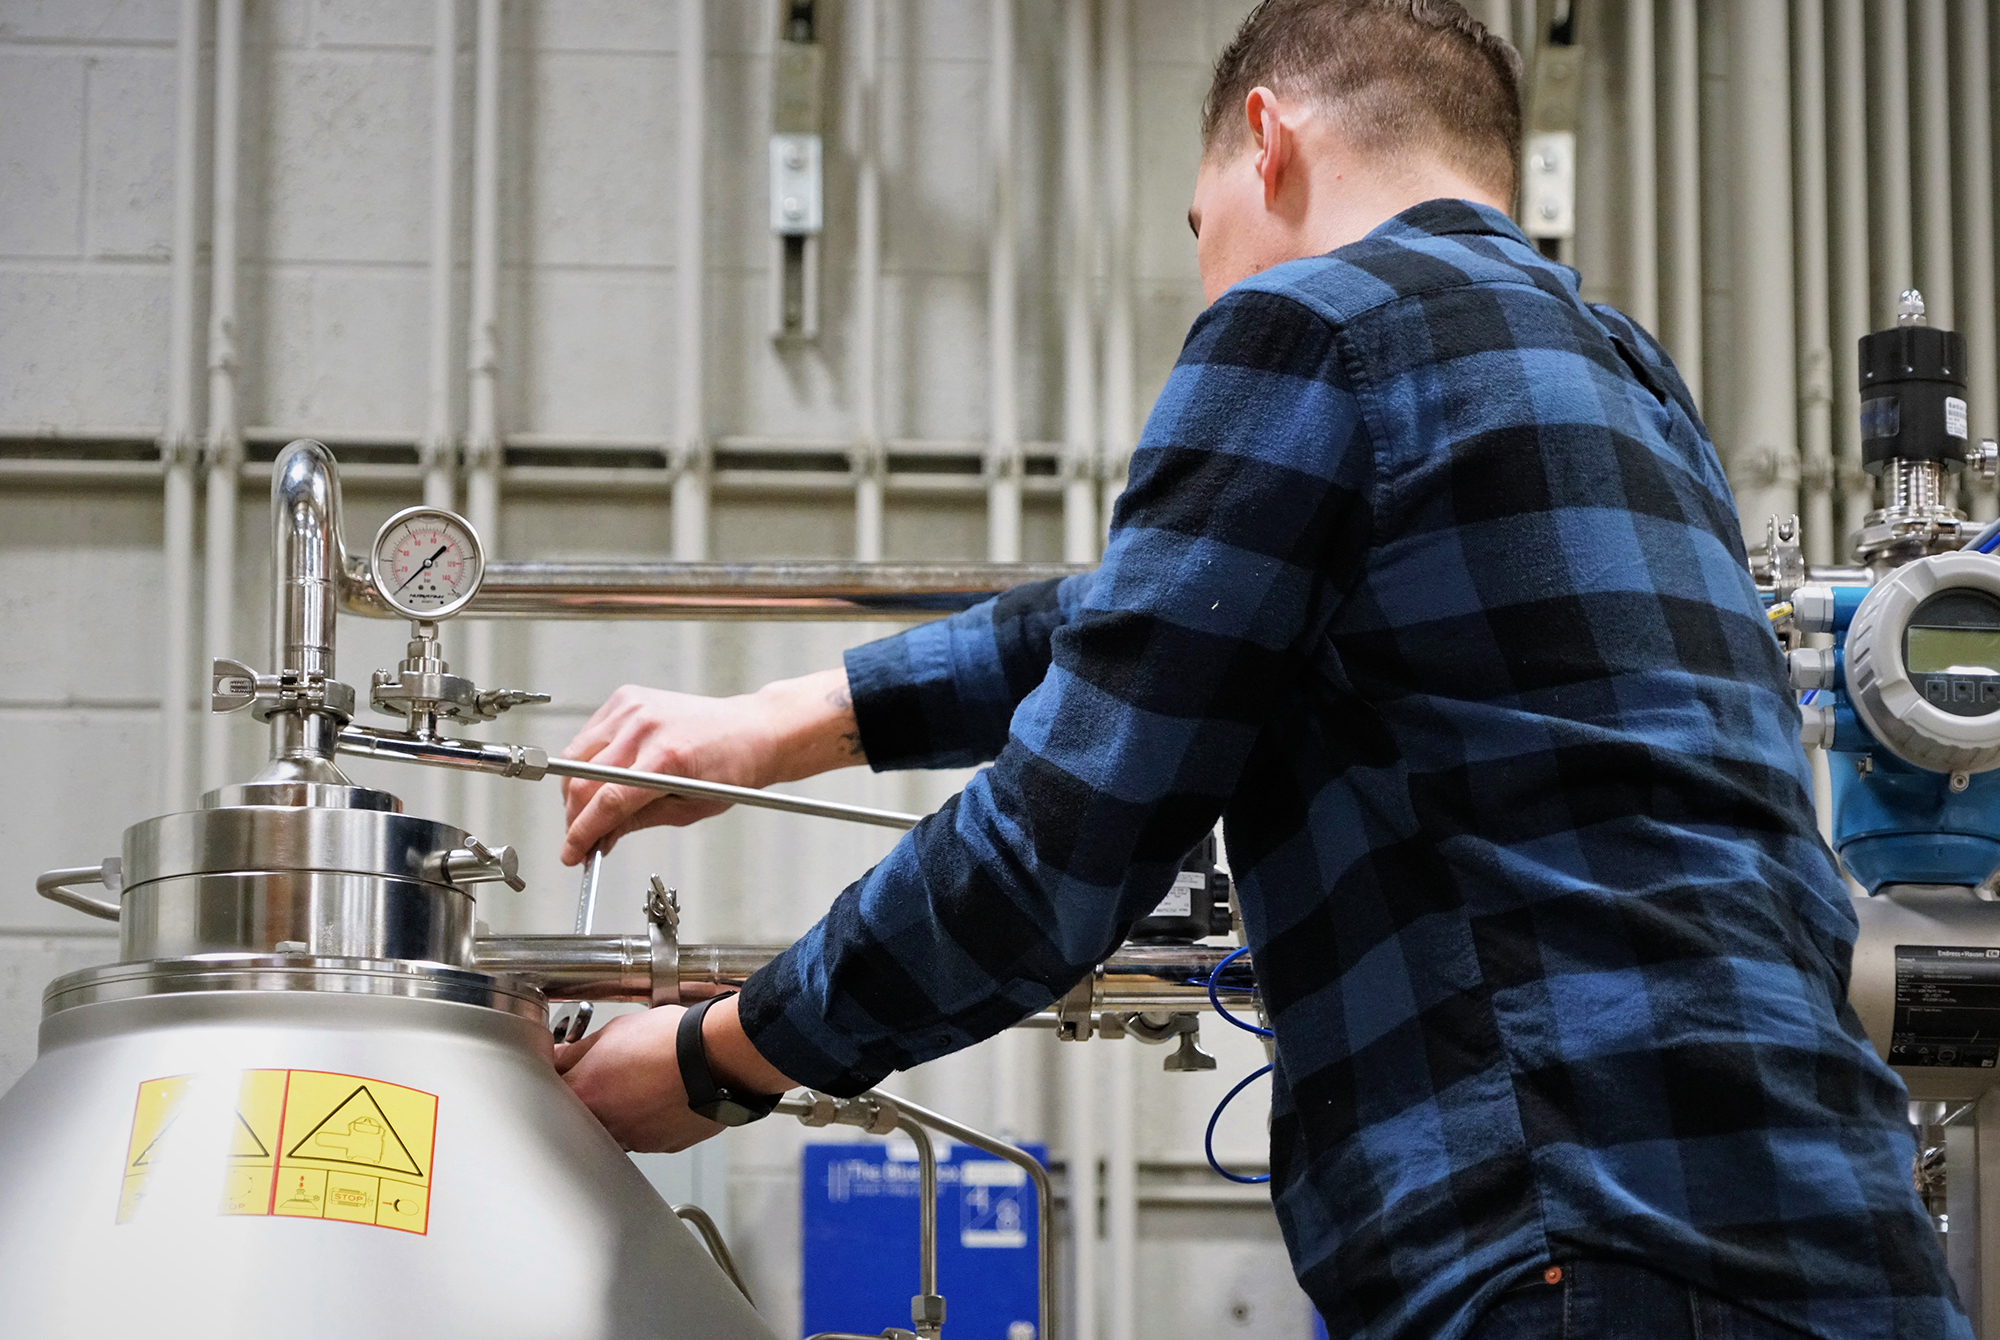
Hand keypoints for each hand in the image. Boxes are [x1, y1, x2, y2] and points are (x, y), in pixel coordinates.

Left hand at [555, 996, 797, 1152]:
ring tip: (642, 1083)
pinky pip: (646, 1134)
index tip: (565, 1070)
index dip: (559, 1078)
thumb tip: (560, 1055)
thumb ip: (578, 1050)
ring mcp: (634, 1139)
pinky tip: (663, 1096)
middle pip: (583, 1116)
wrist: (718, 1056)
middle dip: (591, 1097)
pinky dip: (650, 1119)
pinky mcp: (662, 1145)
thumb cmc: (671, 1040)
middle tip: (608, 1075)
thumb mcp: (614, 1031)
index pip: (551, 1092)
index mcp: (584, 1094)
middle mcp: (605, 1125)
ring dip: (621, 1111)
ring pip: (616, 1128)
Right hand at [558, 670, 866, 864]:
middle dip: (574, 816)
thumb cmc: (732, 767)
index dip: (583, 833)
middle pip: (583, 779)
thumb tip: (600, 838)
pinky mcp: (626, 698)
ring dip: (575, 789)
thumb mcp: (690, 809)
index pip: (607, 802)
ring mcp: (633, 707)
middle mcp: (647, 726)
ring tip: (591, 808)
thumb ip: (639, 822)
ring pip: (576, 756)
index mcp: (668, 757)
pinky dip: (586, 759)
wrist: (751, 730)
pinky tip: (602, 774)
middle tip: (581, 836)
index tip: (572, 852)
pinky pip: (588, 735)